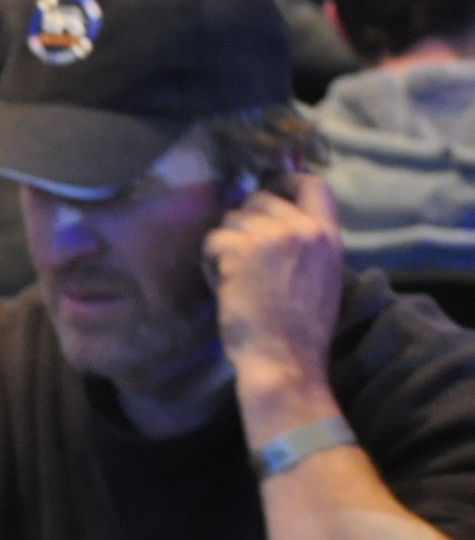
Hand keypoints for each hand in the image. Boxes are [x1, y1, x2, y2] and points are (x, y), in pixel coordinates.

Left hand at [204, 174, 343, 400]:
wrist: (284, 360)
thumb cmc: (299, 331)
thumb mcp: (322, 278)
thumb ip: (307, 244)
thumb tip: (277, 220)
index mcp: (329, 237)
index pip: (315, 185)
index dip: (288, 180)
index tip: (271, 187)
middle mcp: (303, 229)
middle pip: (261, 198)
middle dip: (244, 223)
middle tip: (242, 258)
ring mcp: (272, 236)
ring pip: (232, 218)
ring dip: (225, 244)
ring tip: (235, 278)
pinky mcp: (240, 249)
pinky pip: (213, 240)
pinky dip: (211, 262)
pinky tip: (223, 286)